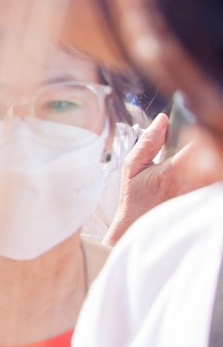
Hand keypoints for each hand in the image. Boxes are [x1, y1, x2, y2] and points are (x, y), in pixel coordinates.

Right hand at [105, 114, 222, 244]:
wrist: (141, 227)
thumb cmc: (136, 198)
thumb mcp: (133, 167)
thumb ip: (149, 142)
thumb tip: (162, 119)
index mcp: (174, 172)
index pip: (199, 144)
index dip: (201, 131)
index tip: (195, 125)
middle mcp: (194, 184)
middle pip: (213, 155)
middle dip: (207, 144)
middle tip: (198, 138)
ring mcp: (203, 194)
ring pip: (215, 168)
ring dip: (209, 158)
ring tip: (192, 158)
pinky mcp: (205, 200)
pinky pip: (213, 180)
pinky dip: (209, 171)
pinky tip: (199, 169)